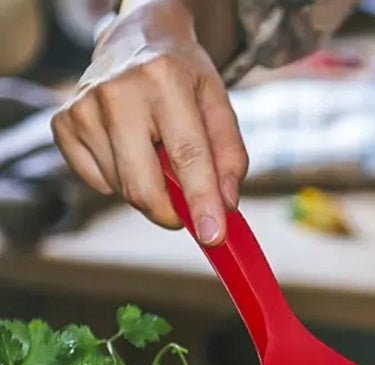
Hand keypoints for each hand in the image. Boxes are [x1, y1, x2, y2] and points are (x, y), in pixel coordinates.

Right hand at [51, 0, 245, 244]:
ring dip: (148, 190)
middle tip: (187, 211)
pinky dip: (119, 179)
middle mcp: (118, 92)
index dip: (201, 202)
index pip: (187, 156)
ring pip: (121, 188)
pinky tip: (129, 150)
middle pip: (142, 185)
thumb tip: (225, 205)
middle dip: (170, 212)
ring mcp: (84, 107)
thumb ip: (230, 157)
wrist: (137, 38)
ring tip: (156, 154)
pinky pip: (97, 181)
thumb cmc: (185, 79)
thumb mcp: (219, 105)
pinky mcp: (64, 122)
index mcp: (164, 80)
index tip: (213, 236)